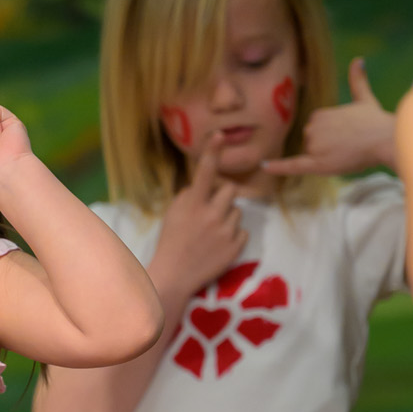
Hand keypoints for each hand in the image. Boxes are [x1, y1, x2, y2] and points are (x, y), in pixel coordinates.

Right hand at [152, 138, 246, 311]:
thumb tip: (202, 186)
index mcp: (193, 205)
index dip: (212, 152)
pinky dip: (232, 235)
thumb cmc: (171, 242)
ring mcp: (226, 231)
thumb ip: (188, 197)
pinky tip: (218, 245)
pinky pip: (242, 231)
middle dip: (223, 195)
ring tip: (212, 231)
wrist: (175, 276)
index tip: (220, 135)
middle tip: (212, 208)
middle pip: (230, 190)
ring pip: (237, 211)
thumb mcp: (173, 214)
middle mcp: (211, 214)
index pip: (204, 172)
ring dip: (228, 216)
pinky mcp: (236, 246)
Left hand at [266, 59, 396, 176]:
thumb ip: (358, 80)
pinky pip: (293, 165)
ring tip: (345, 153)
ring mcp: (314, 145)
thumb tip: (358, 59)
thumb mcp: (364, 98)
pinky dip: (277, 166)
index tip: (346, 135)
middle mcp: (313, 128)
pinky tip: (264, 165)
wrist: (386, 139)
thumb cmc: (376, 122)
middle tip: (348, 145)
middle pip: (311, 143)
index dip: (330, 136)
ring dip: (324, 158)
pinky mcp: (317, 163)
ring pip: (311, 155)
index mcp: (319, 114)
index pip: (316, 130)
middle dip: (326, 146)